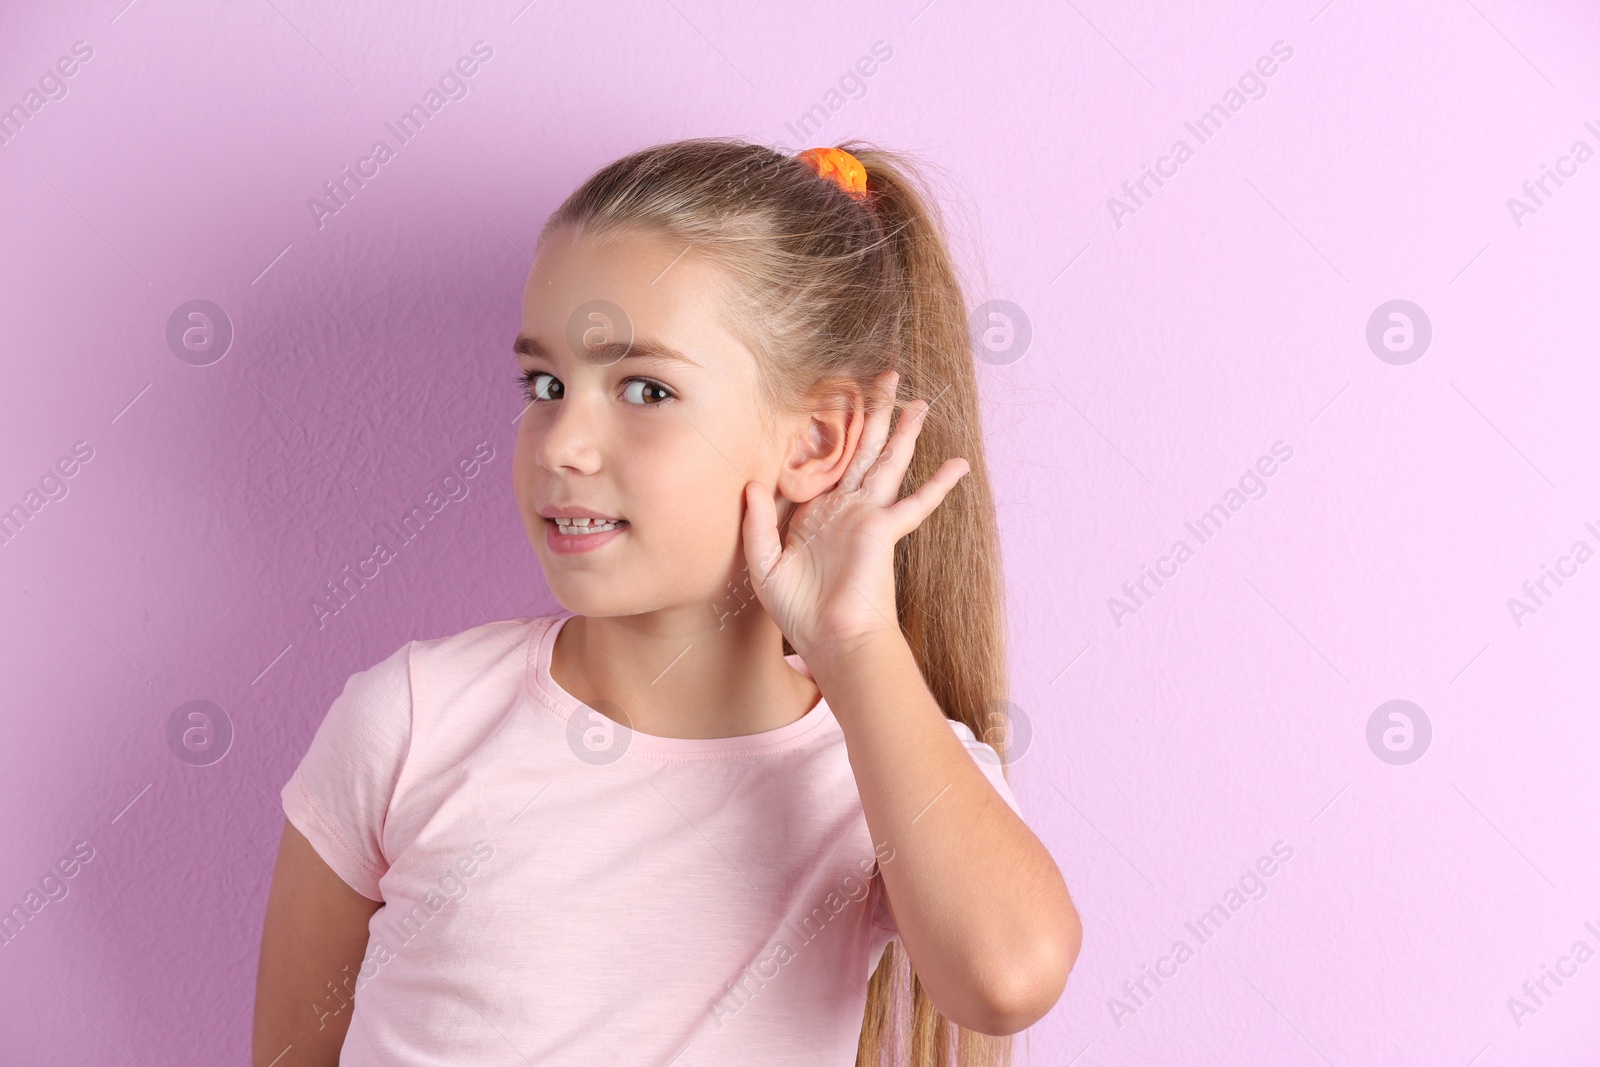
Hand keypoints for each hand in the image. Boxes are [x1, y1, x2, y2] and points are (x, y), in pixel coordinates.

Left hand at [740, 369, 971, 665]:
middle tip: (884, 378)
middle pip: (863, 449)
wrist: (830, 640)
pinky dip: (940, 483)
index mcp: (818, 514)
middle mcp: (846, 509)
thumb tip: (751, 482)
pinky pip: (917, 502)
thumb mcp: (764, 564)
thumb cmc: (799, 612)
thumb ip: (758, 522)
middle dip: (874, 413)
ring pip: (888, 462)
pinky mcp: (884, 530)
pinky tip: (958, 463)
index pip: (826, 461)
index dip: (831, 430)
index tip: (834, 396)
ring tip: (918, 403)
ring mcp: (868, 516)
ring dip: (903, 431)